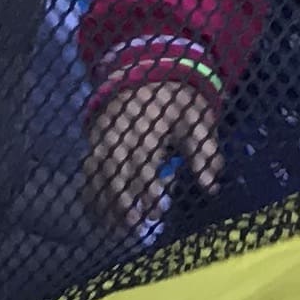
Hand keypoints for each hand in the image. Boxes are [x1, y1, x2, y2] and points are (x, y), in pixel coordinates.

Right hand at [83, 68, 221, 236]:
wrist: (143, 71)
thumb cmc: (173, 98)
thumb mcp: (195, 117)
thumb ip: (204, 150)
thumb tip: (211, 186)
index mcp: (145, 122)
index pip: (142, 158)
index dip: (147, 187)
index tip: (158, 211)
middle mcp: (118, 130)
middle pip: (115, 169)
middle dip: (124, 200)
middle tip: (137, 225)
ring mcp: (102, 136)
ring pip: (98, 172)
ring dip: (106, 201)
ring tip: (118, 228)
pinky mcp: (94, 142)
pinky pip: (88, 171)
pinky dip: (92, 193)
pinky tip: (101, 216)